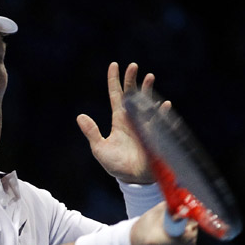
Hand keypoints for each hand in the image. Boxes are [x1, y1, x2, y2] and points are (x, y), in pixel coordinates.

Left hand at [77, 62, 156, 183]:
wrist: (133, 179)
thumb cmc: (116, 165)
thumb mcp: (100, 149)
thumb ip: (92, 132)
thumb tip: (80, 116)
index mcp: (119, 120)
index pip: (115, 96)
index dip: (114, 80)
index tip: (114, 65)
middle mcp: (132, 119)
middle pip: (131, 94)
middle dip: (132, 79)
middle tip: (133, 66)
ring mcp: (145, 125)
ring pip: (146, 102)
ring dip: (147, 90)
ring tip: (149, 76)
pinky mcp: (154, 135)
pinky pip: (160, 121)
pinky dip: (161, 113)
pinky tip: (164, 105)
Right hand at [130, 202, 197, 244]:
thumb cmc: (145, 226)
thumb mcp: (154, 214)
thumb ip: (171, 210)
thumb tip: (187, 210)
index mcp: (152, 242)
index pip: (182, 242)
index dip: (189, 231)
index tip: (188, 222)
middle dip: (191, 232)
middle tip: (187, 224)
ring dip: (189, 238)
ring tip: (178, 231)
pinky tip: (176, 241)